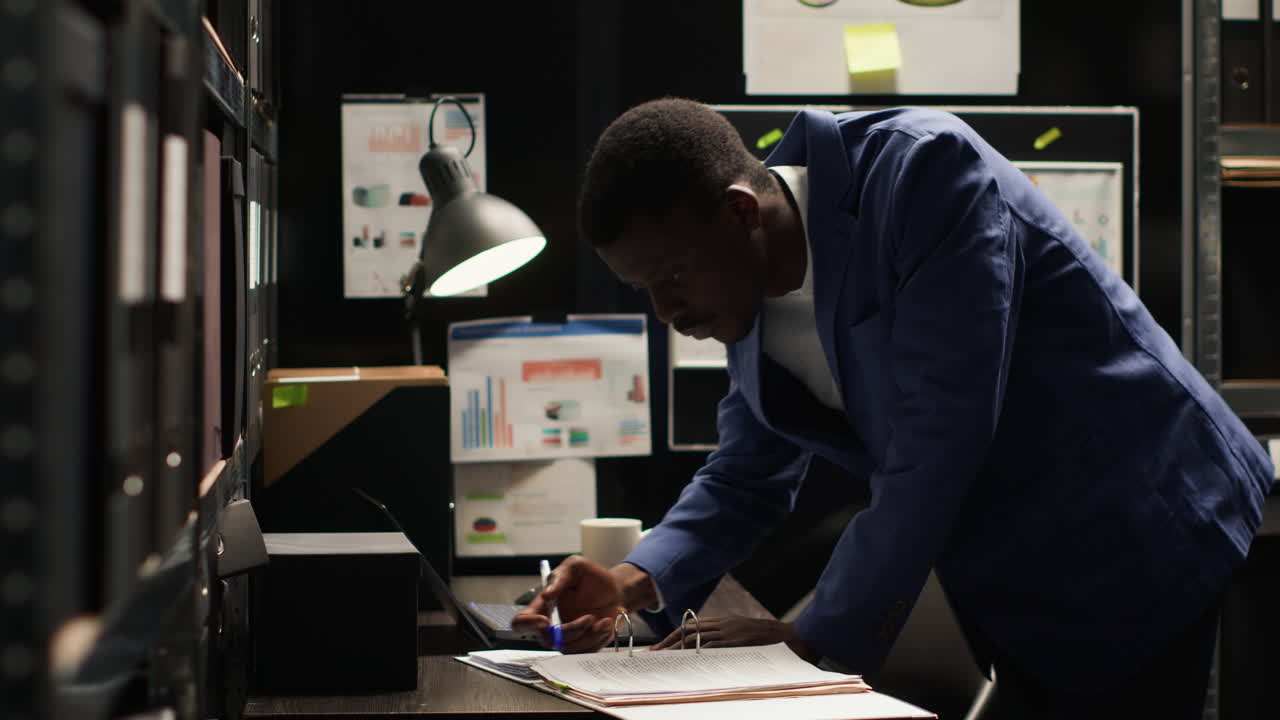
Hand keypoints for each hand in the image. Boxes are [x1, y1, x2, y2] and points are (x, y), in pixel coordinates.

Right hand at [511, 555, 622, 652]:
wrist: (615, 589)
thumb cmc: (591, 577)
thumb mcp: (575, 567)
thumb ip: (559, 578)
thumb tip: (546, 595)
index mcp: (542, 606)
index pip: (521, 623)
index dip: (527, 625)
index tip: (545, 621)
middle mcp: (550, 625)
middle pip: (547, 640)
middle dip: (570, 631)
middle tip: (590, 617)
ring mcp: (566, 638)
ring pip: (568, 649)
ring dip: (588, 635)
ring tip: (602, 620)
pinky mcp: (582, 645)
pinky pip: (584, 652)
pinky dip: (598, 639)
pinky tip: (606, 624)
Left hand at [652, 616, 819, 661]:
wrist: (785, 635)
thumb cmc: (765, 637)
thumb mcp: (742, 632)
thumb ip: (726, 636)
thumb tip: (710, 647)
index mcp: (722, 622)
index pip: (691, 626)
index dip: (674, 636)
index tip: (661, 646)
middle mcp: (721, 624)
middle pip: (687, 630)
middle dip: (668, 642)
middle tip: (653, 653)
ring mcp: (727, 632)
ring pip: (695, 637)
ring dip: (676, 648)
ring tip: (662, 657)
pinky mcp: (733, 641)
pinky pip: (711, 645)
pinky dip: (696, 650)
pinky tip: (686, 657)